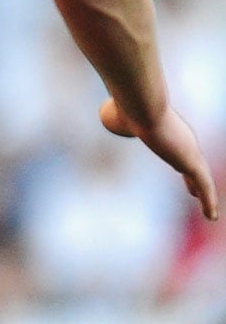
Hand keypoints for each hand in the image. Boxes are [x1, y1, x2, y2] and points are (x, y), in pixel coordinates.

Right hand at [100, 100, 218, 219]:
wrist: (141, 106)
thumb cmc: (127, 109)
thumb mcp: (114, 117)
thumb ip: (115, 120)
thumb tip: (110, 120)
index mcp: (168, 131)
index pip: (177, 152)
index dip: (179, 164)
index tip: (179, 171)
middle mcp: (184, 141)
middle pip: (192, 165)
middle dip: (194, 181)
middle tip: (194, 193)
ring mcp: (190, 152)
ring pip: (201, 179)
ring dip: (205, 196)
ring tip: (210, 214)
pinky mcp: (193, 162)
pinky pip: (205, 186)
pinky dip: (209, 201)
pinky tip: (212, 216)